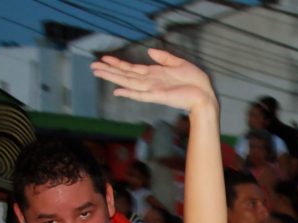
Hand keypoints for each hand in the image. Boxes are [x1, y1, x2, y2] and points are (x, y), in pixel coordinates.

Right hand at [91, 48, 215, 110]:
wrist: (204, 94)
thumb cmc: (194, 81)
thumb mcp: (178, 63)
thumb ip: (163, 58)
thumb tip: (149, 52)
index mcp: (154, 74)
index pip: (131, 69)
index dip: (117, 64)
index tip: (104, 59)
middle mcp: (150, 82)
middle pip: (125, 75)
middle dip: (109, 70)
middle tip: (93, 66)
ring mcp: (152, 90)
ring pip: (128, 83)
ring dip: (113, 78)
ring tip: (98, 72)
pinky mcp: (158, 96)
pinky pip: (140, 95)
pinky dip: (129, 93)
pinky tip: (117, 91)